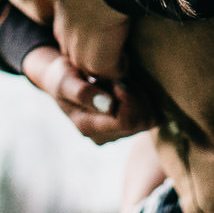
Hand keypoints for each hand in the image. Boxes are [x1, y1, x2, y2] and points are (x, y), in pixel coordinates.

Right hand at [24, 46, 154, 144]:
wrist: (65, 79)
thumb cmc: (63, 76)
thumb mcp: (65, 80)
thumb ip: (82, 92)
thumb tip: (108, 105)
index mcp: (88, 127)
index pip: (126, 121)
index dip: (128, 97)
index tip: (118, 78)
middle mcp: (105, 136)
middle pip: (140, 121)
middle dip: (136, 96)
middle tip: (120, 78)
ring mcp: (118, 133)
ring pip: (148, 119)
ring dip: (140, 97)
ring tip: (121, 83)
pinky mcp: (129, 127)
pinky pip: (151, 116)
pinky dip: (144, 100)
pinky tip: (128, 88)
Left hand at [51, 0, 130, 78]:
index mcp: (62, 14)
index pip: (67, 36)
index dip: (83, 39)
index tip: (98, 35)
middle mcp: (65, 36)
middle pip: (76, 56)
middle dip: (92, 55)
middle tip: (111, 50)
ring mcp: (80, 52)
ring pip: (92, 68)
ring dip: (106, 65)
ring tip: (121, 56)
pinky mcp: (98, 63)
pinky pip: (112, 73)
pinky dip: (121, 68)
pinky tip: (127, 57)